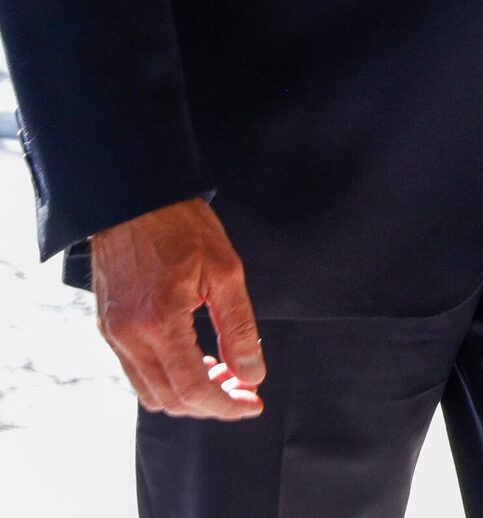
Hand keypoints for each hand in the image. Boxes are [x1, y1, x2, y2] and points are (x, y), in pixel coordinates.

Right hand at [90, 199, 265, 418]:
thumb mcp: (225, 271)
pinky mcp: (108, 328)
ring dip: (188, 395)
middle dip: (211, 404)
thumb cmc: (181, 227)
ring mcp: (113, 335)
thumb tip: (252, 373)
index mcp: (159, 323)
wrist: (132, 199)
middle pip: (169, 399)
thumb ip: (238, 328)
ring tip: (224, 375)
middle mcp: (128, 337)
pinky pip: (136, 371)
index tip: (253, 404)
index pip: (193, 388)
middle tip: (245, 390)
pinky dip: (167, 378)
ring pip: (149, 391)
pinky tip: (195, 360)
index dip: (227, 405)